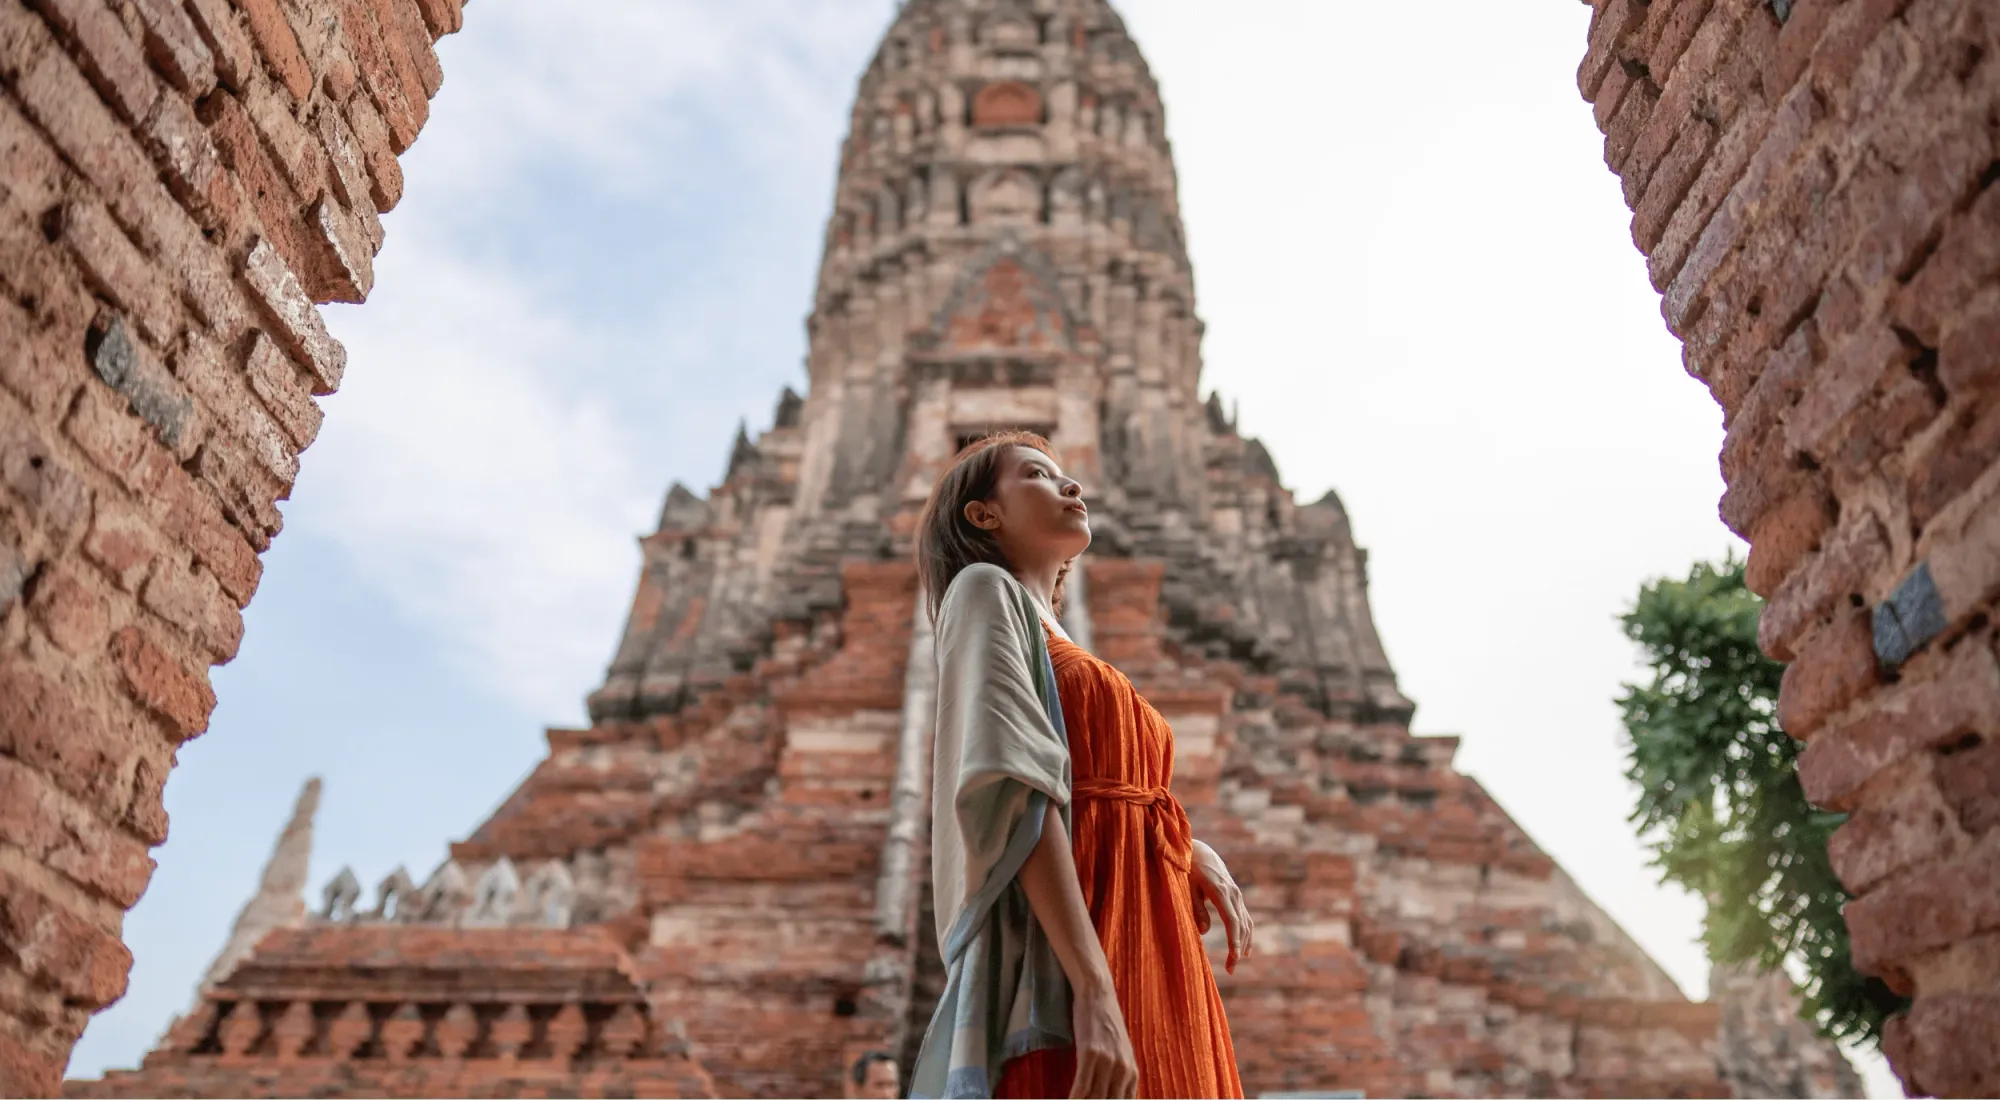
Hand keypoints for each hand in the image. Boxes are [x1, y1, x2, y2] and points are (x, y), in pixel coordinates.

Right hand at [1070, 982, 1137, 1098]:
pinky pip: (1081, 1087)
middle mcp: (1123, 1071)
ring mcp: (1108, 1063)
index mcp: (1131, 1074)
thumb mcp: (1118, 1053)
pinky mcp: (1091, 1054)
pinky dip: (1074, 1099)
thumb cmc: (1104, 1023)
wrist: (1098, 993)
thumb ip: (1117, 1077)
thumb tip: (1108, 1095)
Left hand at [1190, 839, 1253, 973]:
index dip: (1234, 940)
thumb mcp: (1185, 887)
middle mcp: (1232, 892)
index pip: (1232, 920)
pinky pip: (1244, 917)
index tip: (1234, 957)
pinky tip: (1243, 949)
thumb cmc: (1187, 868)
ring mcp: (1236, 893)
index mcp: (1220, 891)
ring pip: (1246, 922)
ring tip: (1235, 963)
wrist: (1198, 851)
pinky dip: (1245, 934)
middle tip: (1231, 969)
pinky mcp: (1235, 895)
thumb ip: (1195, 908)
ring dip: (1243, 943)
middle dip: (1237, 948)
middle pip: (1241, 925)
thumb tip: (1203, 932)